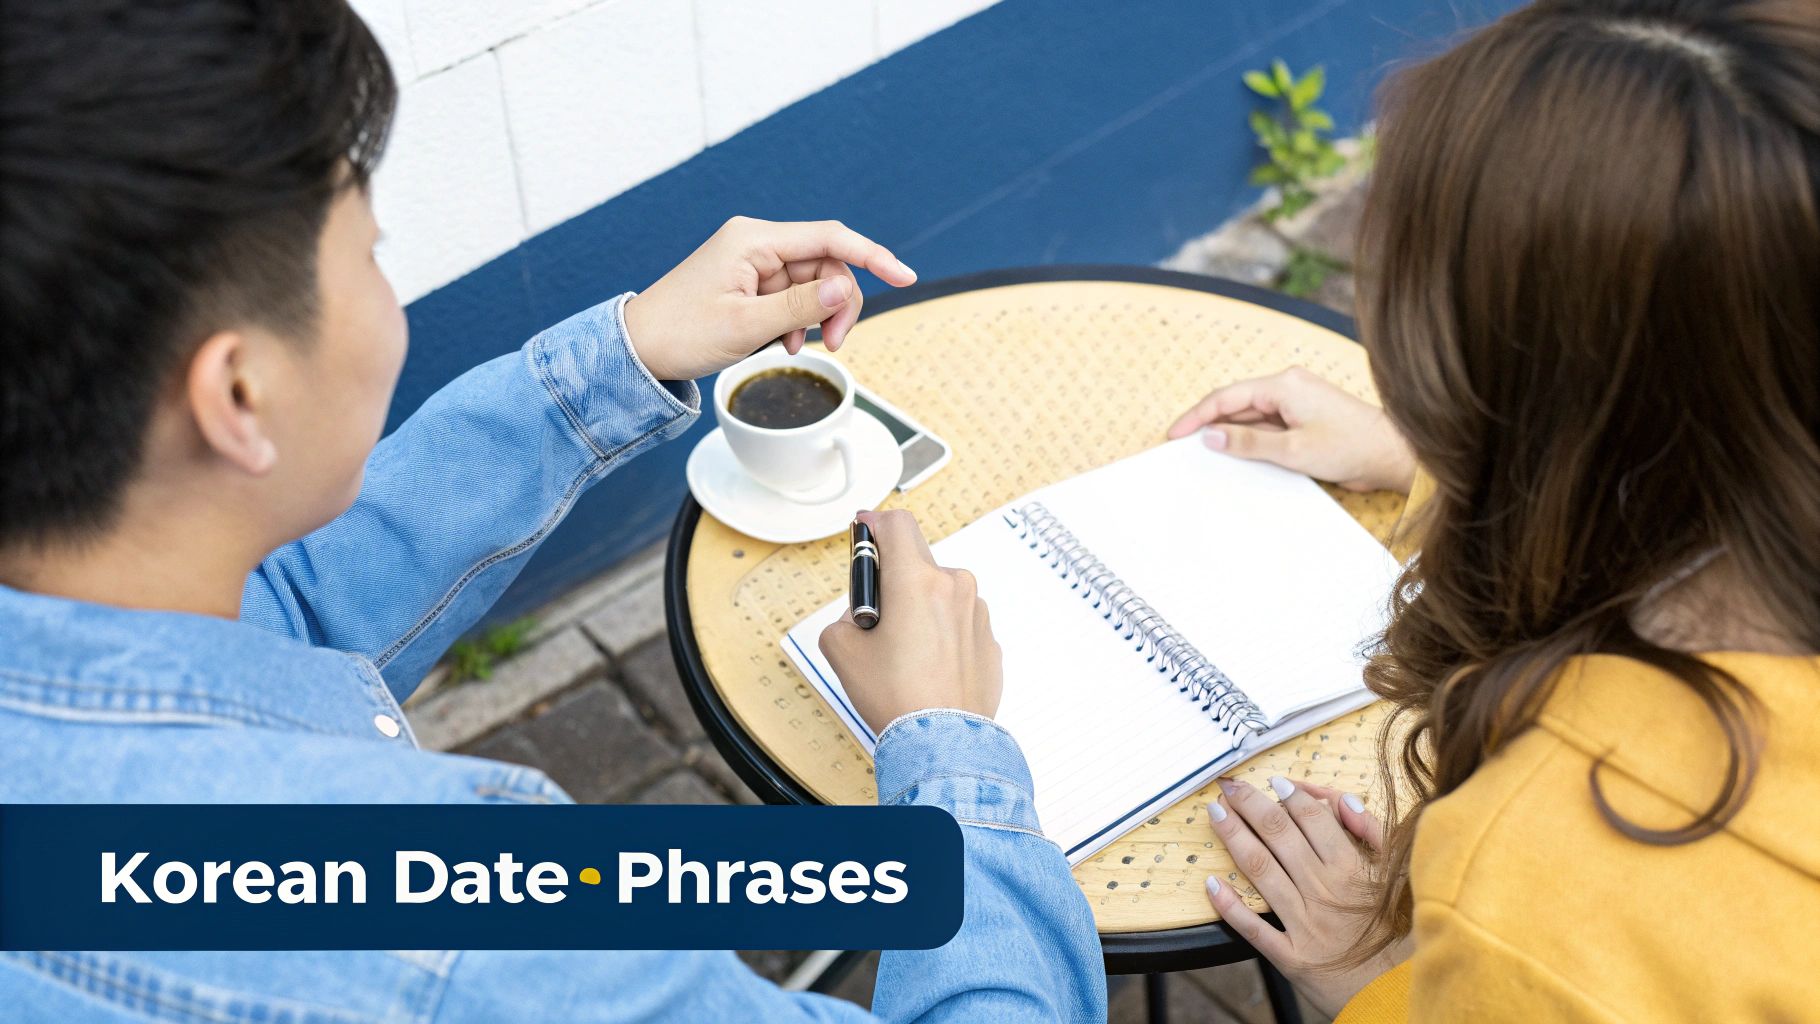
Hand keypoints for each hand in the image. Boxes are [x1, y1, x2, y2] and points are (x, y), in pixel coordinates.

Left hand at [622, 217, 916, 380]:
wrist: (639, 349)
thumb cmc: (680, 333)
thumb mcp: (746, 326)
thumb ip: (801, 307)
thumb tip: (846, 292)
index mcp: (754, 240)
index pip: (830, 238)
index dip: (872, 257)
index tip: (905, 277)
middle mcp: (757, 242)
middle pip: (827, 264)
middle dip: (839, 304)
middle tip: (831, 345)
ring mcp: (753, 262)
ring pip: (814, 283)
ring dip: (817, 317)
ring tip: (798, 347)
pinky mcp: (750, 281)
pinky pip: (794, 295)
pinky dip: (799, 320)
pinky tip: (784, 343)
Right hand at [818, 509, 1002, 732]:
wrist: (942, 742)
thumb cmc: (896, 698)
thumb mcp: (840, 650)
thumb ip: (844, 617)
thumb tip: (859, 616)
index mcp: (916, 581)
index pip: (896, 524)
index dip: (874, 524)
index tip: (864, 532)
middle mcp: (954, 588)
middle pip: (917, 559)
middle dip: (893, 576)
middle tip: (876, 613)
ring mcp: (977, 614)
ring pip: (940, 593)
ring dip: (920, 607)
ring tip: (904, 653)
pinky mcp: (989, 641)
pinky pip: (959, 623)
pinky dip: (941, 634)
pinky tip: (927, 668)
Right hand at [1166, 368, 1416, 492]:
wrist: (1393, 455)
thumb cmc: (1351, 446)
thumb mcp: (1292, 449)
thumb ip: (1248, 442)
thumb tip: (1211, 436)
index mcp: (1284, 385)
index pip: (1227, 397)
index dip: (1198, 416)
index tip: (1176, 434)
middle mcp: (1289, 389)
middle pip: (1237, 406)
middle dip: (1210, 426)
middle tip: (1183, 449)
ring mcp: (1298, 405)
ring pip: (1252, 419)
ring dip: (1231, 437)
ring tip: (1205, 457)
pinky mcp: (1305, 422)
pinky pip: (1269, 429)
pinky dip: (1251, 443)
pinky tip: (1237, 459)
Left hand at [1204, 775, 1410, 1018]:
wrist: (1401, 996)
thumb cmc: (1404, 939)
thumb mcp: (1404, 878)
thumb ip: (1376, 836)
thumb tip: (1346, 801)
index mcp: (1353, 870)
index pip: (1313, 818)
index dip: (1290, 795)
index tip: (1275, 781)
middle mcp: (1324, 892)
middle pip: (1279, 835)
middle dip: (1251, 805)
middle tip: (1232, 786)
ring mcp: (1305, 925)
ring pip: (1260, 870)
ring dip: (1234, 837)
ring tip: (1216, 814)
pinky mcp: (1293, 958)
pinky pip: (1254, 928)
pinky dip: (1229, 906)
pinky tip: (1212, 885)